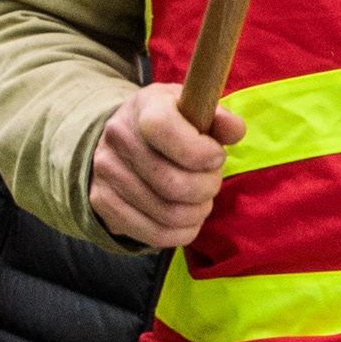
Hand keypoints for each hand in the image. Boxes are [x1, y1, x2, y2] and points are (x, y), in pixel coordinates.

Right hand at [92, 84, 239, 248]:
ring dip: (198, 211)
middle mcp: (119, 138)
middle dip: (207, 187)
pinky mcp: (104, 203)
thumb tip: (236, 130)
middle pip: (174, 183)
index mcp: (144, 107)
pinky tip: (188, 217)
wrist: (121, 142)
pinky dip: (183, 231)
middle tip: (212, 181)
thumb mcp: (193, 110)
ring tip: (201, 199)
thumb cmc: (170, 126)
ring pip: (169, 213)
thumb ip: (219, 119)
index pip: (163, 129)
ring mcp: (107, 173)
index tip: (217, 155)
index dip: (199, 151)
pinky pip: (155, 234)